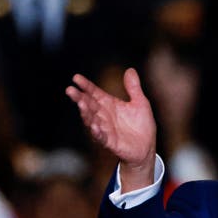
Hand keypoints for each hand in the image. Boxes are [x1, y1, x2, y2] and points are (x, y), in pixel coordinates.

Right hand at [66, 68, 156, 190]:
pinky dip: (97, 132)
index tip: (76, 78)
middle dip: (79, 98)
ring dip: (85, 113)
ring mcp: (105, 129)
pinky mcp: (109, 142)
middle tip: (70, 90)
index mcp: (109, 104)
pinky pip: (101, 137)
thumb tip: (130, 70)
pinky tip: (94, 126)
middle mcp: (104, 115)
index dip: (86, 86)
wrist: (147, 147)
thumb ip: (134, 88)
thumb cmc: (142, 125)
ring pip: (91, 120)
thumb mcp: (141, 103)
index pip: (95, 93)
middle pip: (89, 105)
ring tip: (81, 104)